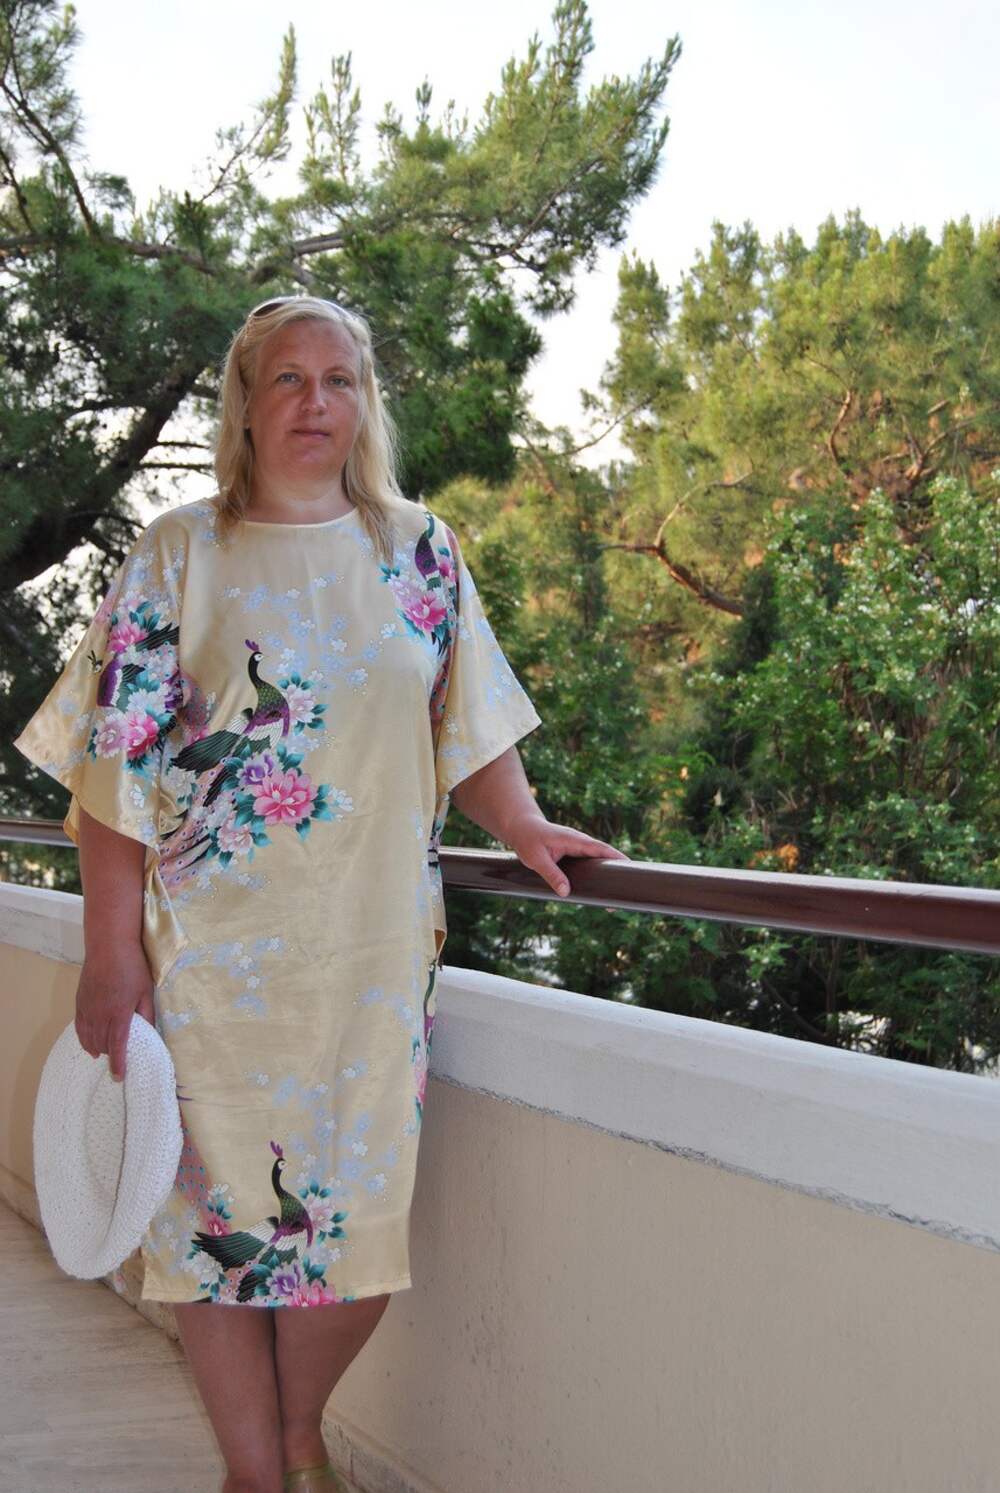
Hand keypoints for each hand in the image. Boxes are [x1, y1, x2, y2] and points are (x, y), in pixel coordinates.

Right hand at [75, 944, 155, 1083]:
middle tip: (120, 1060)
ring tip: (105, 1055)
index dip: (118, 1065)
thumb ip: (147, 1014)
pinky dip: (84, 1040)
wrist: (109, 946)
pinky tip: (90, 1045)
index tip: (119, 1077)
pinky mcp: (80, 1003)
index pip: (118, 1047)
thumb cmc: (132, 967)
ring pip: (89, 1038)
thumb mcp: (146, 991)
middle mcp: (100, 1015)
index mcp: (119, 1014)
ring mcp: (88, 1009)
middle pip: (103, 1045)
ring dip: (98, 1049)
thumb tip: (150, 1032)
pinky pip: (79, 1028)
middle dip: (111, 1056)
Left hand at [505, 813, 632, 898]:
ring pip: (597, 861)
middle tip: (627, 890)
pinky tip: (600, 888)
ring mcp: (577, 848)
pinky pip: (589, 864)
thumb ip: (551, 874)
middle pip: (604, 856)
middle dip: (617, 870)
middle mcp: (579, 843)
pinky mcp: (573, 854)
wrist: (521, 826)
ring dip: (607, 875)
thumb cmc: (527, 838)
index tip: (630, 866)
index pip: (600, 848)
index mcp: (574, 839)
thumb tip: (566, 893)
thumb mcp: (536, 858)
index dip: (615, 857)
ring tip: (615, 896)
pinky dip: (597, 874)